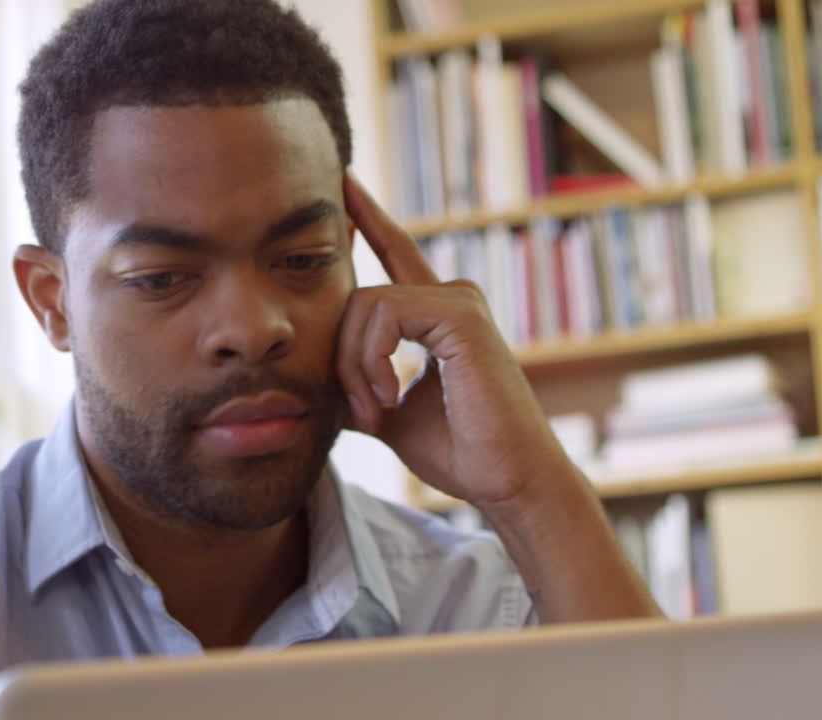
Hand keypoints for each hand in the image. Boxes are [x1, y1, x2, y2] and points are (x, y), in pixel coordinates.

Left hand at [337, 175, 574, 507]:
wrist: (506, 479)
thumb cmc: (461, 451)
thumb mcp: (391, 414)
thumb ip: (358, 386)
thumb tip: (315, 384)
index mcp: (438, 316)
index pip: (395, 253)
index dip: (369, 218)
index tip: (343, 182)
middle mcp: (452, 297)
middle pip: (358, 297)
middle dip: (342, 359)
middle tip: (362, 411)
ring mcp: (459, 300)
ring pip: (364, 306)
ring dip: (355, 367)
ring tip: (377, 410)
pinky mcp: (460, 312)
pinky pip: (384, 314)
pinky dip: (372, 360)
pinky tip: (389, 397)